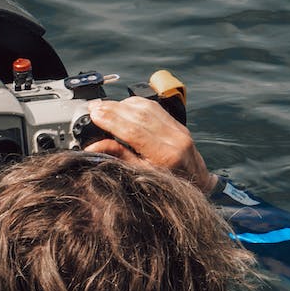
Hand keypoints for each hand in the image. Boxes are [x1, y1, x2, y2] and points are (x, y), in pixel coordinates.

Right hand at [84, 97, 216, 193]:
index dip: (112, 121)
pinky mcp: (178, 124)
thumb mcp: (140, 176)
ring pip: (146, 108)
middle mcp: (175, 139)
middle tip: (93, 108)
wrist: (197, 184)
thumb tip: (92, 147)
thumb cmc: (169, 186)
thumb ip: (119, 157)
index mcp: (166, 156)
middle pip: (139, 115)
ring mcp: (178, 129)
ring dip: (122, 104)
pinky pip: (154, 107)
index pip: (134, 131)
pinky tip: (122, 106)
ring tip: (103, 107)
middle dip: (113, 109)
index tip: (94, 115)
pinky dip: (135, 104)